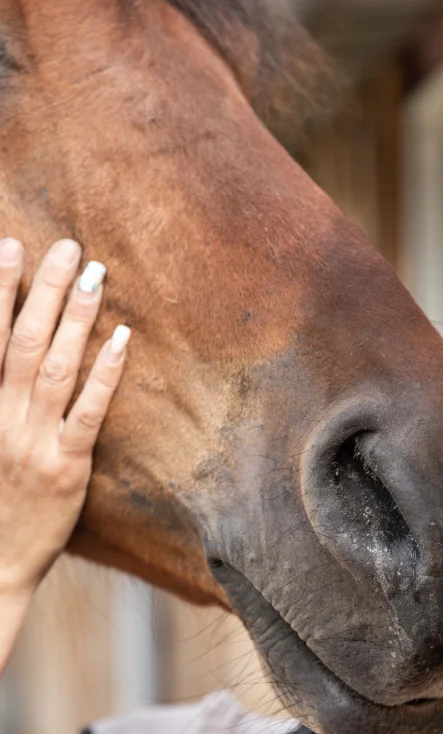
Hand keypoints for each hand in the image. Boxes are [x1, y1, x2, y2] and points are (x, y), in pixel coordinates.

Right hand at [0, 237, 129, 596]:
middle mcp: (2, 417)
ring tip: (94, 277)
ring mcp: (34, 442)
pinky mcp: (67, 468)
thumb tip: (12, 355)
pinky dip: (105, 375)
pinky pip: (89, 413)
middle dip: (44, 290)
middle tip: (67, 247)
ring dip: (76, 319)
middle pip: (25, 341)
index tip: (10, 246)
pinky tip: (121, 341)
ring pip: (56, 368)